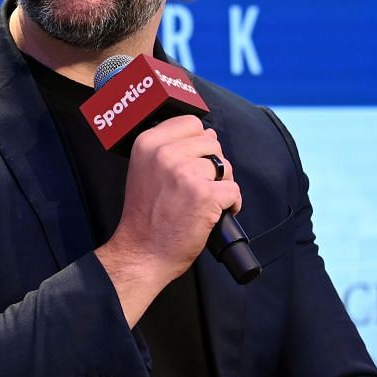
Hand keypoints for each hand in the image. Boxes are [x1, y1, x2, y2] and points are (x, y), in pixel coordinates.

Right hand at [95, 117, 240, 322]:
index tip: (193, 162)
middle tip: (197, 187)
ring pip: (224, 166)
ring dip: (221, 185)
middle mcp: (165, 154)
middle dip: (211, 165)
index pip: (191, 123)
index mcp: (148, 143)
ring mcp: (186, 173)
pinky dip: (232, 204)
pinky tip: (214, 214)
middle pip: (212, 144)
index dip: (199, 143)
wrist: (142, 253)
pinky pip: (234, 190)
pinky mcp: (205, 195)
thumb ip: (171, 148)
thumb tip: (208, 134)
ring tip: (203, 202)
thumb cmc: (145, 216)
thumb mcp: (145, 169)